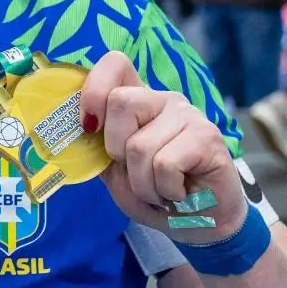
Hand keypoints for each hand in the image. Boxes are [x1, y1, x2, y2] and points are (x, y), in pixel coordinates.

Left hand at [81, 51, 247, 244]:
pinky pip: (165, 164)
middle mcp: (164, 100)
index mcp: (139, 102)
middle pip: (120, 101)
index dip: (94, 88)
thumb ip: (97, 148)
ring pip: (139, 145)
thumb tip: (79, 128)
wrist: (200, 223)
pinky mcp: (207, 136)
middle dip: (117, 151)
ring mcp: (188, 114)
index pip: (116, 64)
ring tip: (160, 190)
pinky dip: (164, 190)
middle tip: (137, 173)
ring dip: (142, 183)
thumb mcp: (116, 173)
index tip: (89, 125)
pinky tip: (179, 193)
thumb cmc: (156, 194)